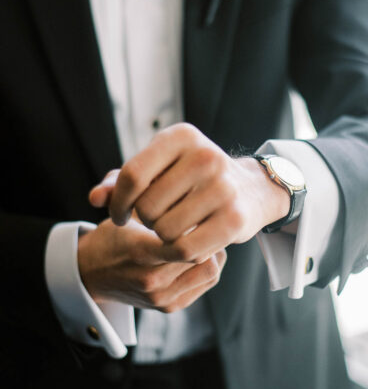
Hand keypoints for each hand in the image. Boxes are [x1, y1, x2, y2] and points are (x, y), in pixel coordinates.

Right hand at [78, 216, 226, 311]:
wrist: (91, 272)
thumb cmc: (114, 237)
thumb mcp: (128, 213)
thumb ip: (157, 203)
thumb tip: (194, 197)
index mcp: (139, 252)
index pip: (185, 244)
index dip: (200, 228)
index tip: (202, 215)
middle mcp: (151, 280)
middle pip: (204, 259)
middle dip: (210, 239)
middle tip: (210, 225)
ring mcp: (161, 297)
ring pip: (211, 272)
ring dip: (213, 254)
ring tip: (204, 238)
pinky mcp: (170, 306)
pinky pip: (206, 283)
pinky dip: (208, 267)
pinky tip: (200, 253)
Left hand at [90, 123, 289, 261]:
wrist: (251, 191)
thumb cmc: (193, 180)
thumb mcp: (159, 169)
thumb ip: (120, 182)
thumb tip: (95, 198)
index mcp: (182, 136)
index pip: (132, 175)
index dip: (118, 202)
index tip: (120, 216)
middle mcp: (206, 157)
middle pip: (147, 206)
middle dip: (144, 220)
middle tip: (157, 220)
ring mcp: (224, 188)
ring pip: (164, 230)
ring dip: (162, 237)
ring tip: (174, 227)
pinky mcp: (235, 219)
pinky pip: (186, 248)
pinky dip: (178, 252)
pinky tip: (182, 243)